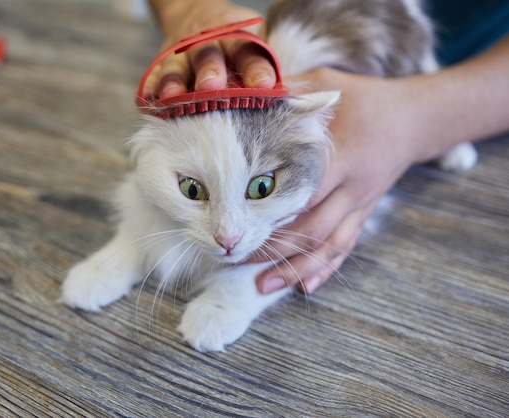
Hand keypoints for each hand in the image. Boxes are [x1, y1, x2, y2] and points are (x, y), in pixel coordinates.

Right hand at [144, 1, 276, 98]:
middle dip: (210, 72)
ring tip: (173, 96)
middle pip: (208, 55)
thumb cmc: (234, 42)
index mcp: (236, 36)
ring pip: (177, 66)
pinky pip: (153, 74)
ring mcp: (181, 52)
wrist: (194, 13)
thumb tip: (302, 98)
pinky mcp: (161, 62)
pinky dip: (150, 86)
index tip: (266, 86)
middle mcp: (207, 42)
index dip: (256, 69)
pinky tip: (148, 99)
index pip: (248, 51)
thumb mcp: (254, 43)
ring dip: (175, 81)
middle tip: (212, 87)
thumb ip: (266, 68)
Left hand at [254, 68, 426, 294]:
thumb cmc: (363, 98)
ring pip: (327, 245)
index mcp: (341, 156)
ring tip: (264, 287)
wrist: (413, 119)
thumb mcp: (327, 84)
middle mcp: (351, 187)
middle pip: (311, 227)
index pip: (303, 191)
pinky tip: (306, 287)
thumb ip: (290, 91)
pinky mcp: (363, 214)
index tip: (239, 224)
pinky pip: (345, 246)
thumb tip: (242, 92)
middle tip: (236, 258)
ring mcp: (359, 205)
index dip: (272, 211)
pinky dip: (326, 269)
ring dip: (296, 268)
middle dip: (274, 248)